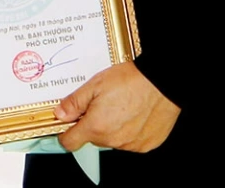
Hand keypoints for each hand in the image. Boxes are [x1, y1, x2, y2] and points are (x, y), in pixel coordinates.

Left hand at [55, 62, 179, 152]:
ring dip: (114, 128)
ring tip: (124, 106)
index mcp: (96, 127)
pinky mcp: (146, 144)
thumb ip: (74, 102)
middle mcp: (113, 140)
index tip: (69, 124)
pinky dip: (132, 130)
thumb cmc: (132, 80)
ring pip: (113, 140)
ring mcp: (131, 145)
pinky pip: (132, 141)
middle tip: (104, 104)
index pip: (70, 142)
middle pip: (94, 139)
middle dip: (94, 124)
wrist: (164, 81)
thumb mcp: (96, 84)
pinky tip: (137, 113)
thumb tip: (60, 114)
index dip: (67, 132)